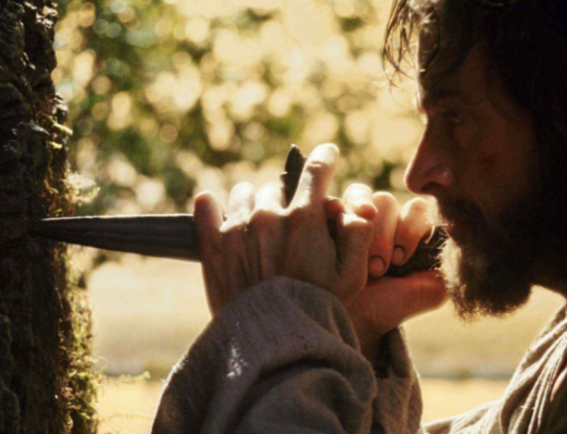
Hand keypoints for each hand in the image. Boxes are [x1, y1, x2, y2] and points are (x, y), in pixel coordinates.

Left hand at [193, 144, 374, 315]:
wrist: (273, 343)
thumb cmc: (318, 309)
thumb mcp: (354, 274)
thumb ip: (358, 231)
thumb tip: (349, 204)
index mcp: (305, 218)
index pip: (316, 169)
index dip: (325, 157)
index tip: (327, 154)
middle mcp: (269, 216)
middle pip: (279, 186)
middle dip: (289, 199)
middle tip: (293, 222)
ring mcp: (238, 228)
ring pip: (245, 193)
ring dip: (255, 204)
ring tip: (260, 227)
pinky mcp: (212, 245)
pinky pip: (207, 205)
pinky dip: (213, 206)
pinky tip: (216, 209)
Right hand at [342, 185, 447, 358]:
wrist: (352, 321)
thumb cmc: (389, 306)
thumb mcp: (431, 290)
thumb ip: (451, 263)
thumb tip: (462, 229)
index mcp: (408, 228)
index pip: (416, 207)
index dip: (412, 228)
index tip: (403, 259)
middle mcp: (381, 219)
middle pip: (388, 201)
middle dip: (386, 234)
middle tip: (382, 265)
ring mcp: (352, 217)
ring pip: (362, 196)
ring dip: (363, 228)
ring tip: (358, 257)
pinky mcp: (327, 219)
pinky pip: (333, 202)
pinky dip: (336, 212)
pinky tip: (338, 235)